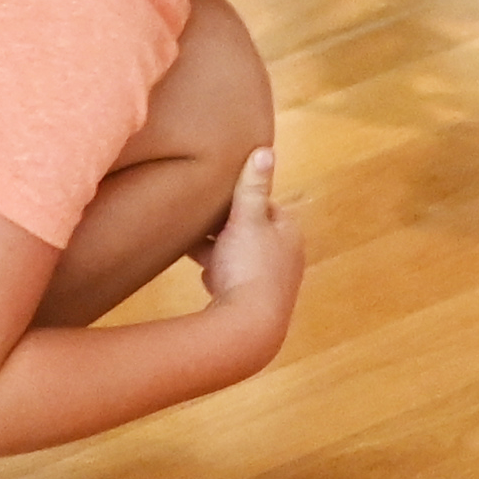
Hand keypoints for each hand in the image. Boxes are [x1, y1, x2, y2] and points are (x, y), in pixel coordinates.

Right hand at [198, 148, 306, 334]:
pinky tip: (201, 274)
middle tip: (198, 216)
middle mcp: (284, 257)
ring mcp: (269, 282)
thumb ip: (253, 187)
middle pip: (250, 231)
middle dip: (226, 225)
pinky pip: (231, 280)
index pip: (266, 205)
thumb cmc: (249, 267)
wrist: (248, 327)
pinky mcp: (251, 303)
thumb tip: (265, 150)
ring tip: (191, 240)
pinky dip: (217, 274)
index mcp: (288, 232)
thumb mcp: (248, 219)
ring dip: (218, 249)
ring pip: (238, 255)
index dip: (241, 198)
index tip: (218, 191)